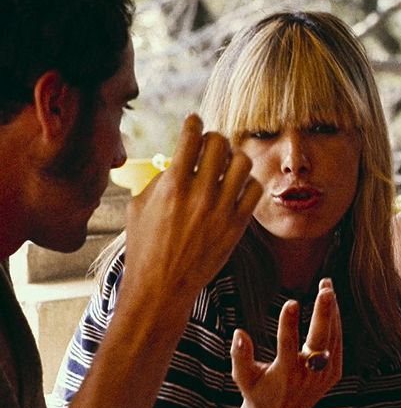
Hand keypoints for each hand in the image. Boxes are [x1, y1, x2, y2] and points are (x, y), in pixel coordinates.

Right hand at [123, 114, 261, 303]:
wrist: (162, 286)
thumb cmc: (145, 245)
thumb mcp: (139, 206)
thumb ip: (159, 178)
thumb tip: (178, 158)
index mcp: (172, 185)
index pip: (191, 137)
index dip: (194, 123)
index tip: (194, 121)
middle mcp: (200, 194)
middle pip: (220, 143)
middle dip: (214, 137)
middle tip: (209, 144)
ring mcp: (222, 209)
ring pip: (243, 162)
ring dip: (234, 158)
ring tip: (225, 165)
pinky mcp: (237, 225)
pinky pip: (255, 189)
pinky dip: (247, 183)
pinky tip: (236, 187)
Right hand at [228, 278, 342, 407]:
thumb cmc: (256, 392)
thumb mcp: (243, 377)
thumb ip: (240, 356)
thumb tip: (239, 332)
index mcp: (285, 375)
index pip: (288, 345)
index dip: (289, 323)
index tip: (291, 302)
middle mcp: (308, 375)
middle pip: (320, 340)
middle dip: (324, 313)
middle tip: (326, 289)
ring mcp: (324, 376)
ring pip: (332, 338)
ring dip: (332, 311)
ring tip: (326, 286)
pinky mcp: (334, 375)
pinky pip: (337, 344)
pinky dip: (335, 323)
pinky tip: (331, 304)